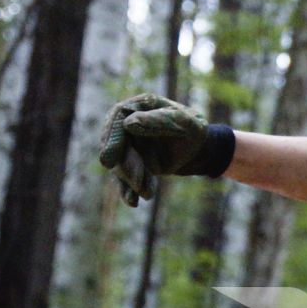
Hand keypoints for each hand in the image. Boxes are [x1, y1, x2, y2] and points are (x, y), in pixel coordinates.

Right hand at [97, 92, 228, 205]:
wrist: (197, 149)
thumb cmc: (192, 130)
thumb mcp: (182, 123)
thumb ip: (157, 121)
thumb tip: (129, 124)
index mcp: (138, 106)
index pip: (117, 118)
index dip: (112, 139)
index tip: (109, 160)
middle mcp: (127, 123)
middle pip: (115, 144)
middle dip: (124, 165)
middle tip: (136, 181)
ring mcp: (126, 143)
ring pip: (120, 163)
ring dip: (131, 180)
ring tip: (147, 192)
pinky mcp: (130, 162)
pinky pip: (124, 177)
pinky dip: (128, 190)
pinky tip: (132, 201)